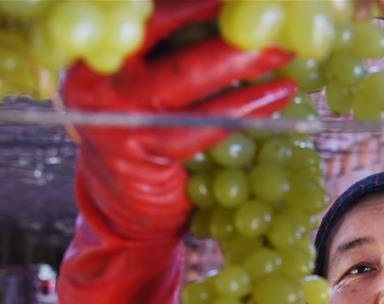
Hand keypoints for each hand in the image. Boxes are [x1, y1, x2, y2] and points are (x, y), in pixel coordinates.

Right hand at [57, 0, 295, 303]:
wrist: (122, 204)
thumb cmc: (146, 131)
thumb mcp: (151, 81)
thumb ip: (179, 48)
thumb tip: (241, 14)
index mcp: (101, 48)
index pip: (151, 12)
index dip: (194, 0)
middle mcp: (96, 75)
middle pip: (166, 33)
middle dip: (227, 23)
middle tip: (276, 15)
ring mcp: (114, 115)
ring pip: (185, 81)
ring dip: (244, 65)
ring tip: (287, 55)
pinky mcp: (139, 152)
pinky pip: (199, 126)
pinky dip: (244, 110)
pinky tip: (277, 97)